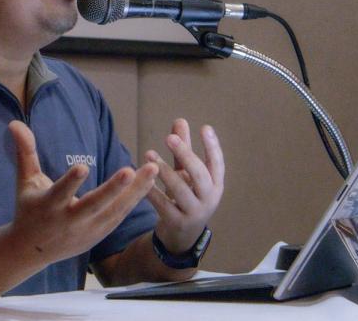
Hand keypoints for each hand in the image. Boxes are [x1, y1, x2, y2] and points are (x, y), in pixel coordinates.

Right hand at [7, 120, 157, 263]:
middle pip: (94, 205)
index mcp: (48, 206)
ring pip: (114, 211)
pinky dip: (134, 200)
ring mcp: (86, 231)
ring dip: (135, 192)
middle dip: (113, 189)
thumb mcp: (24, 181)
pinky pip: (119, 216)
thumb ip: (25, 152)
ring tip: (152, 170)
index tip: (82, 167)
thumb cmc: (29, 208)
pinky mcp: (99, 235)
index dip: (70, 182)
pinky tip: (150, 182)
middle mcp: (69, 220)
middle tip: (131, 170)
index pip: (60, 193)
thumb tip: (15, 123)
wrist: (32, 250)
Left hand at [145, 118, 224, 256]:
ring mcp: (194, 213)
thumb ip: (184, 150)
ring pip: (180, 190)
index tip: (205, 127)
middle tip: (169, 138)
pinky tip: (140, 178)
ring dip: (164, 171)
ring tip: (148, 154)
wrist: (182, 236)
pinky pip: (164, 204)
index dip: (213, 146)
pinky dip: (152, 190)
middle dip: (185, 154)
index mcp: (215, 185)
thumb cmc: (186, 197)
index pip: (217, 163)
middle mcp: (209, 199)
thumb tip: (180, 120)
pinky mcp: (177, 223)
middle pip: (200, 174)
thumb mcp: (187, 174)